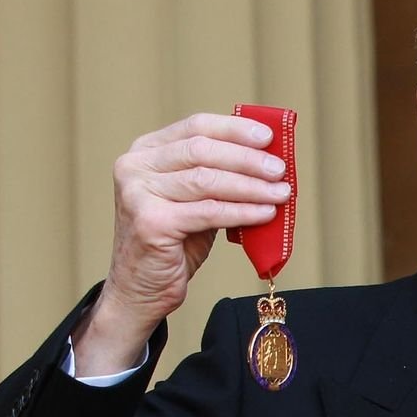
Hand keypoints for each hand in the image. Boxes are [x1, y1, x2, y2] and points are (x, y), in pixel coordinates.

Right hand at [74, 113, 289, 374]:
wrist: (141, 289)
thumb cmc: (174, 243)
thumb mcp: (194, 201)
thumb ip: (218, 177)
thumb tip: (268, 162)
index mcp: (144, 152)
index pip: (195, 127)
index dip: (234, 129)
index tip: (268, 136)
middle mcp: (134, 167)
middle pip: (202, 150)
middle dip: (248, 159)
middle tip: (280, 168)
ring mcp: (138, 194)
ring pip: (207, 180)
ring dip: (251, 186)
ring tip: (282, 192)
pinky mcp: (150, 222)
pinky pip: (209, 212)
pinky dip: (242, 212)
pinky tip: (266, 213)